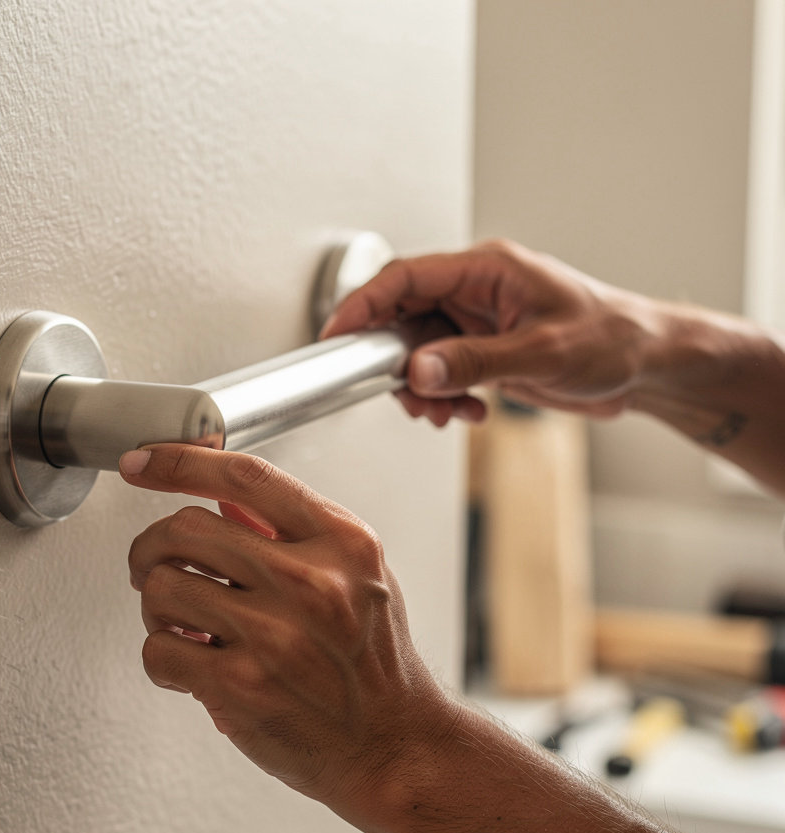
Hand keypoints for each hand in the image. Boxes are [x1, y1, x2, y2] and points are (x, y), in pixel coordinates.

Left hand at [120, 443, 452, 823]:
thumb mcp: (360, 577)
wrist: (394, 747)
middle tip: (152, 564)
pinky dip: (161, 655)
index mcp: (342, 543)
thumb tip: (225, 502)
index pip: (247, 477)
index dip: (182, 461)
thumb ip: (298, 534)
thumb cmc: (376, 664)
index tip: (143, 461)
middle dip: (152, 546)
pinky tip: (188, 663)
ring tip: (179, 621)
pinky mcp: (240, 686)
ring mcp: (274, 635)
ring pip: (161, 586)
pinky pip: (158, 649)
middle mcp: (310, 582)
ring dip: (155, 603)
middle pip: (187, 527)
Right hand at [320, 239, 663, 424]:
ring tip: (448, 411)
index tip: (337, 336)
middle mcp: (477, 292)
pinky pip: (443, 372)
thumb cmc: (611, 338)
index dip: (364, 305)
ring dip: (425, 390)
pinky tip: (470, 411)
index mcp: (487, 269)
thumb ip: (473, 362)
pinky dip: (446, 397)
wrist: (646, 365)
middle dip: (399, 365)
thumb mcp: (540, 352)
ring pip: (421, 354)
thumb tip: (418, 370)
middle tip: (408, 397)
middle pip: (406, 320)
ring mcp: (479, 322)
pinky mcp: (484, 350)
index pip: (406, 278)